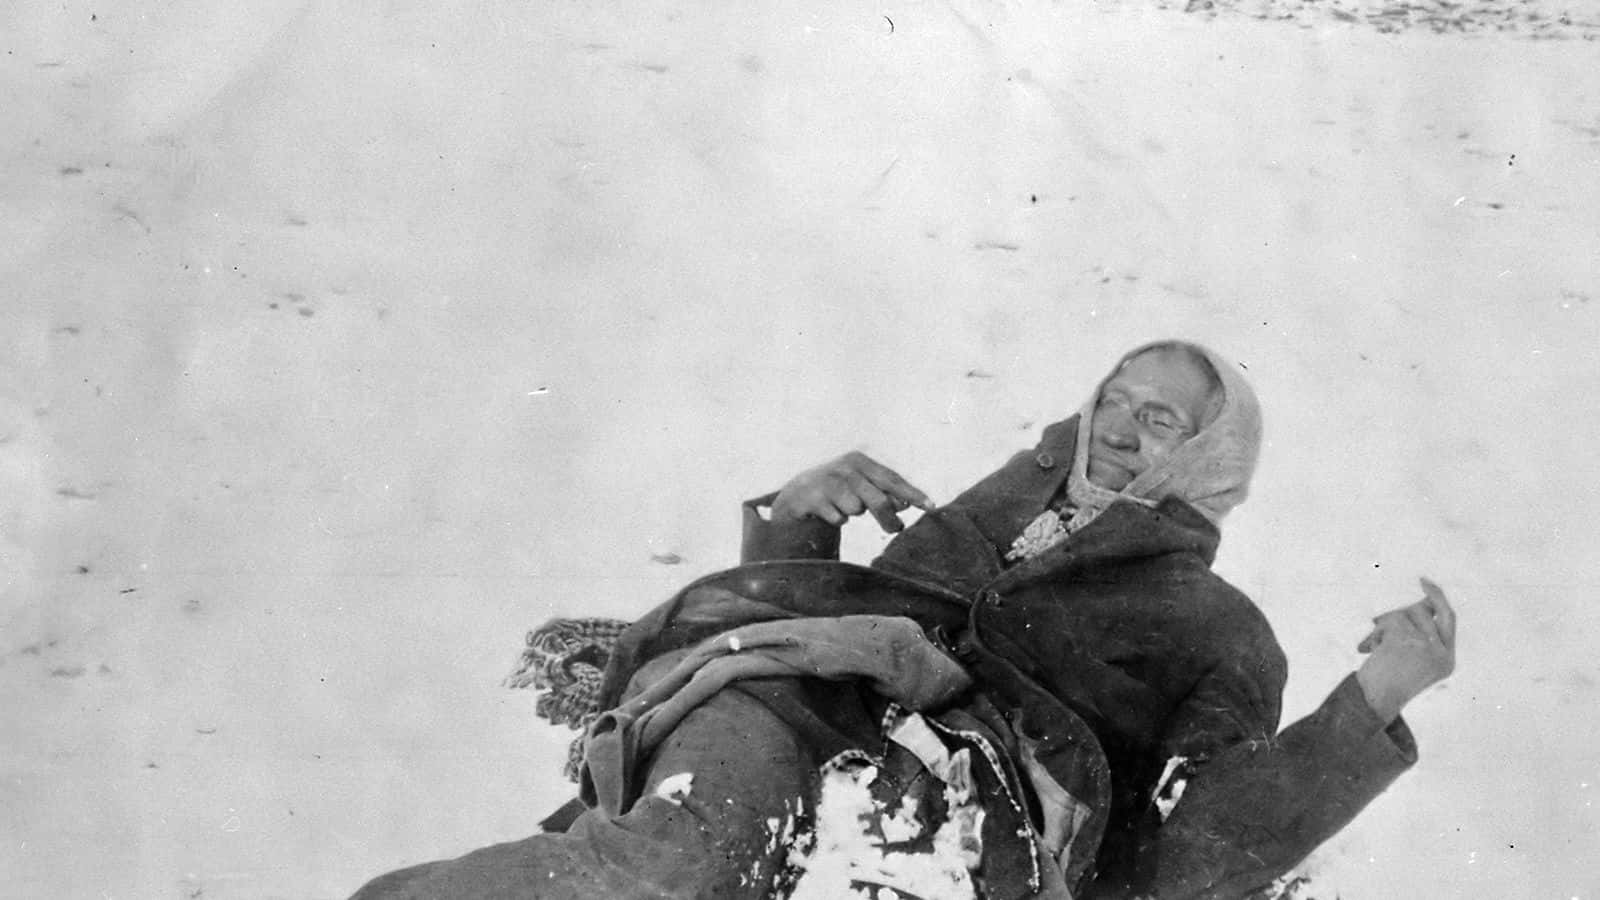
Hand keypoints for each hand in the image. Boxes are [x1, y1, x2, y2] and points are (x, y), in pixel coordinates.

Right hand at [769, 451, 934, 533]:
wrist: (797, 494)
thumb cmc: (838, 491)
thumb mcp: (860, 487)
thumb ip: (882, 493)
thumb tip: (904, 504)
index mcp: (860, 461)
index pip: (892, 479)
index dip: (912, 494)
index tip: (931, 506)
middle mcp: (844, 467)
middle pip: (878, 499)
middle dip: (888, 518)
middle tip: (896, 529)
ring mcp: (827, 481)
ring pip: (856, 509)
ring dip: (853, 513)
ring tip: (844, 508)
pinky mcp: (812, 497)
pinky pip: (838, 519)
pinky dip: (837, 520)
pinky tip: (828, 512)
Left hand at [1355, 577, 1457, 723]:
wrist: (1373, 701)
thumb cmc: (1386, 681)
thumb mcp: (1407, 658)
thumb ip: (1417, 633)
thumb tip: (1419, 602)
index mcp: (1447, 660)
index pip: (1449, 618)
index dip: (1437, 597)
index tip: (1423, 580)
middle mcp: (1443, 654)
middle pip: (1422, 611)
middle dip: (1398, 614)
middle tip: (1377, 625)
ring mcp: (1428, 647)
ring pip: (1403, 614)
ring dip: (1383, 626)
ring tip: (1374, 647)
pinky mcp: (1410, 641)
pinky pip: (1391, 621)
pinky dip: (1376, 632)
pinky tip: (1369, 649)